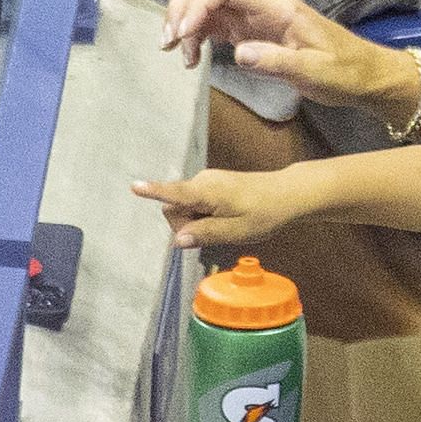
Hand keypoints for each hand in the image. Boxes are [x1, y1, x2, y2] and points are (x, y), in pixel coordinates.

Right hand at [131, 167, 304, 248]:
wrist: (286, 194)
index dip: (154, 192)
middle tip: (215, 233)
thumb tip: (178, 240)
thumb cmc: (264, 213)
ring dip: (196, 222)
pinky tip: (224, 218)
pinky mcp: (210, 184)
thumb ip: (206, 234)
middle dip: (185, 225)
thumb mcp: (237, 231)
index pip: (175, 193)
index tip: (134, 187)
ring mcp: (206, 181)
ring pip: (184, 207)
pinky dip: (203, 215)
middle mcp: (202, 182)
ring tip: (224, 224)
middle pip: (174, 208)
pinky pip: (195, 203)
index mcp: (207, 192)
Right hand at [162, 0, 398, 109]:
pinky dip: (196, 33)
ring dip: (184, 18)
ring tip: (174, 51)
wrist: (365, 77)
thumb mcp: (316, 73)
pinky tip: (190, 56)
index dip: (198, 3)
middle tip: (169, 40)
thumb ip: (278, 62)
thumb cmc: (346, 73)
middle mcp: (262, 5)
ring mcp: (255, 17)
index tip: (184, 35)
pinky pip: (215, 21)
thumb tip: (240, 54)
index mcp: (278, 7)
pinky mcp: (252, 32)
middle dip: (182, 3)